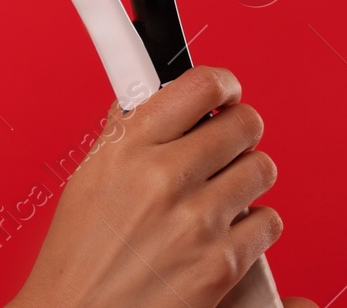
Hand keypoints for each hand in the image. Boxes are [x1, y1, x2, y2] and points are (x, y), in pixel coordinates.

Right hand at [10, 66, 294, 307]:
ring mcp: (199, 221)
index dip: (221, 84)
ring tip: (223, 190)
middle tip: (227, 141)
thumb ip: (125, 135)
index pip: (198, 86)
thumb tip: (151, 97)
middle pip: (244, 123)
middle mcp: (165, 177)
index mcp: (127, 148)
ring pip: (262, 168)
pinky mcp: (224, 262)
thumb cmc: (78, 256)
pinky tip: (225, 230)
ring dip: (247, 176)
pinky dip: (253, 225)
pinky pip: (268, 221)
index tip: (224, 90)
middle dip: (238, 130)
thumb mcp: (88, 179)